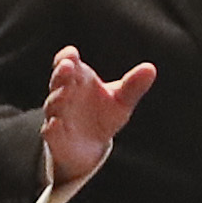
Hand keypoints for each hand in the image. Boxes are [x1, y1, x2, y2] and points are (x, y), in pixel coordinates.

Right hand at [42, 46, 156, 186]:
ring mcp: (58, 115)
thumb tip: (150, 69)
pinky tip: (56, 124)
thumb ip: (133, 86)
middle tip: (67, 67)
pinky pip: (51, 131)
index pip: (68, 62)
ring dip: (57, 98)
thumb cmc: (104, 115)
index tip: (72, 54)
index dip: (67, 57)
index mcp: (78, 79)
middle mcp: (64, 94)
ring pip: (53, 105)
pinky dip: (52, 128)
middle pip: (58, 81)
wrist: (91, 148)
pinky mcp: (55, 137)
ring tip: (65, 94)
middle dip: (61, 74)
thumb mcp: (121, 101)